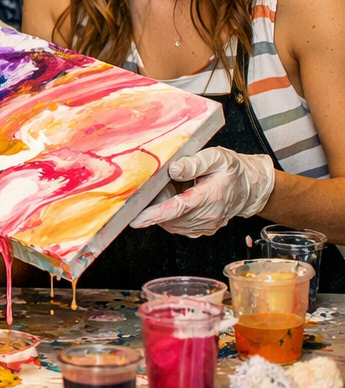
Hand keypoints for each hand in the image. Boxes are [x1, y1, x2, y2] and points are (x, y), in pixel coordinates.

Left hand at [131, 147, 275, 237]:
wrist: (250, 187)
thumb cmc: (233, 171)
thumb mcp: (216, 158)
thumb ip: (194, 163)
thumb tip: (173, 169)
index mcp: (211, 196)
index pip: (179, 208)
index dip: (156, 214)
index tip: (138, 218)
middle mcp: (208, 215)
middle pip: (171, 217)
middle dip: (156, 205)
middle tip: (159, 186)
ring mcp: (205, 225)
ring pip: (173, 224)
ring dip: (163, 211)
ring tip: (171, 191)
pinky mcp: (201, 230)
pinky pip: (178, 227)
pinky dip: (170, 217)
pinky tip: (175, 201)